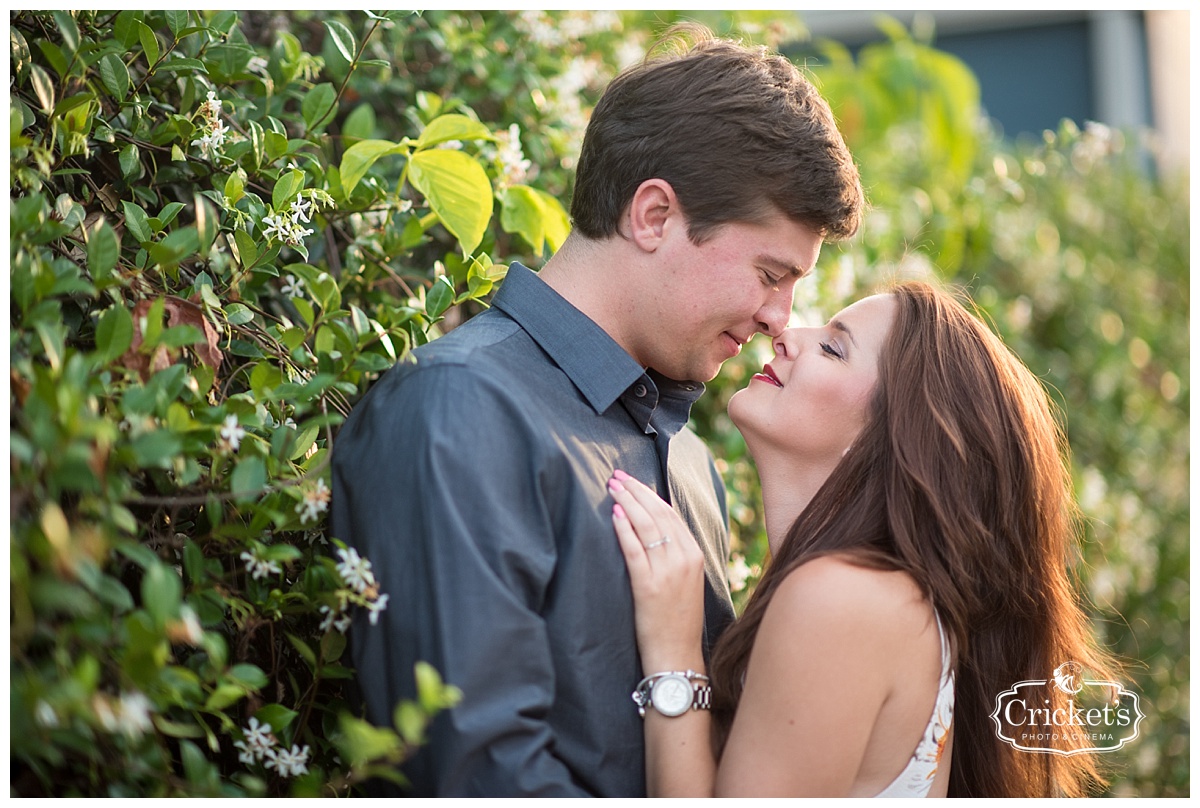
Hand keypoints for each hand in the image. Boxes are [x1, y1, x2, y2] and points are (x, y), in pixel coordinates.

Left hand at [609, 470, 705, 673]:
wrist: (677, 656)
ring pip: (646, 526)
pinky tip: (613, 514)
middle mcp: (685, 559)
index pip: (671, 514)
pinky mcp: (648, 586)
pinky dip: (623, 529)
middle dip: (635, 491)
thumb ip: (675, 555)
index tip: (632, 480)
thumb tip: (653, 528)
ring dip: (626, 502)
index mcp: (695, 555)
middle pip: (658, 514)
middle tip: (616, 475)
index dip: (649, 494)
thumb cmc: (677, 621)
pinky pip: (634, 550)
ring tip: (611, 487)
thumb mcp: (686, 581)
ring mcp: (668, 572)